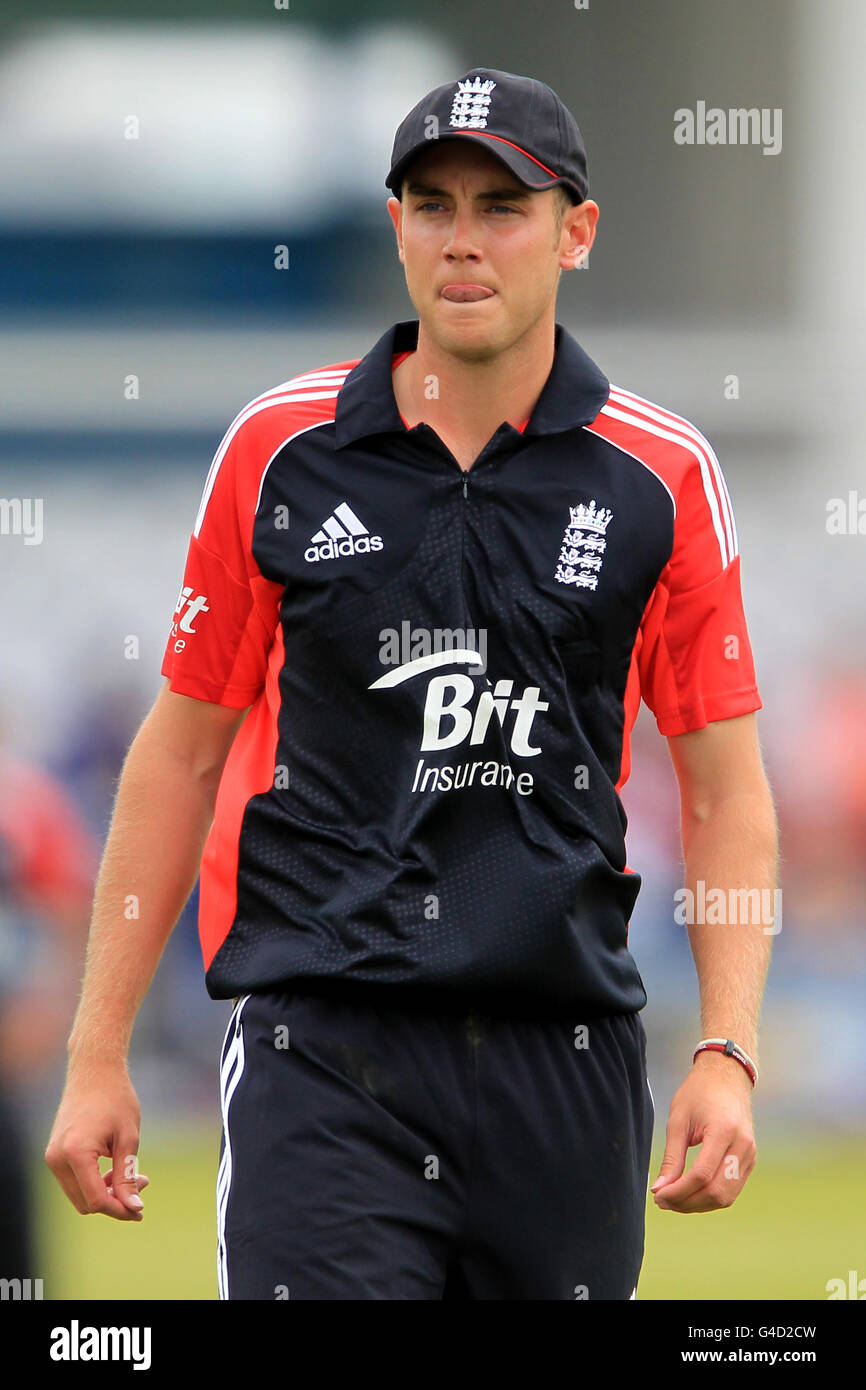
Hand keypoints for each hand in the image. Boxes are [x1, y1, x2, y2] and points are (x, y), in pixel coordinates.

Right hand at [45, 1057, 149, 1220]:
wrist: (94, 1071)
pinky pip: (74, 1182)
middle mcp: (57, 1159)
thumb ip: (127, 1176)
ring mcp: (52, 1157)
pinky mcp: (54, 1154)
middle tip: (142, 1184)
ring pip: (79, 1195)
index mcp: (76, 1153)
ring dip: (105, 1193)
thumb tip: (134, 1208)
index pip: (96, 1200)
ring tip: (134, 1177)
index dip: (119, 1210)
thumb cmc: (116, 1099)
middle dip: (114, 1202)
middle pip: (85, 1203)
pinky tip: (115, 1170)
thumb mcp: (128, 1139)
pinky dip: (94, 1183)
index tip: (141, 1210)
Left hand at [650, 1050, 756, 1212]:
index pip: (701, 1174)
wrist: (727, 1076)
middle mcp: (742, 1146)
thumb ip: (671, 1158)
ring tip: (674, 1200)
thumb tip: (659, 1189)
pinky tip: (691, 1193)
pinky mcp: (750, 1160)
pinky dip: (711, 1197)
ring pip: (726, 1196)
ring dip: (699, 1204)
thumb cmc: (699, 1093)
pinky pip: (732, 1189)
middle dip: (687, 1203)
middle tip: (662, 1201)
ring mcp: (750, 1155)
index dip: (678, 1191)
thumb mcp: (678, 1120)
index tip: (658, 1196)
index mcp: (723, 1131)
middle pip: (716, 1191)